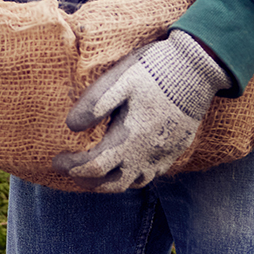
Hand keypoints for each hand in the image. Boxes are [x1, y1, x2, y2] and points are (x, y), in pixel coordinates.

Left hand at [51, 31, 227, 191]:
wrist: (197, 69)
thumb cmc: (154, 71)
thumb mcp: (120, 80)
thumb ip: (94, 105)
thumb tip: (71, 126)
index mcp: (129, 139)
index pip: (94, 167)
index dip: (71, 167)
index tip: (56, 160)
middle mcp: (147, 154)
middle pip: (112, 184)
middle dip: (86, 181)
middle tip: (70, 170)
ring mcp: (164, 155)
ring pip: (133, 183)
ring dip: (109, 182)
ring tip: (94, 171)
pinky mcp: (176, 149)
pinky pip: (152, 174)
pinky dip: (132, 175)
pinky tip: (126, 162)